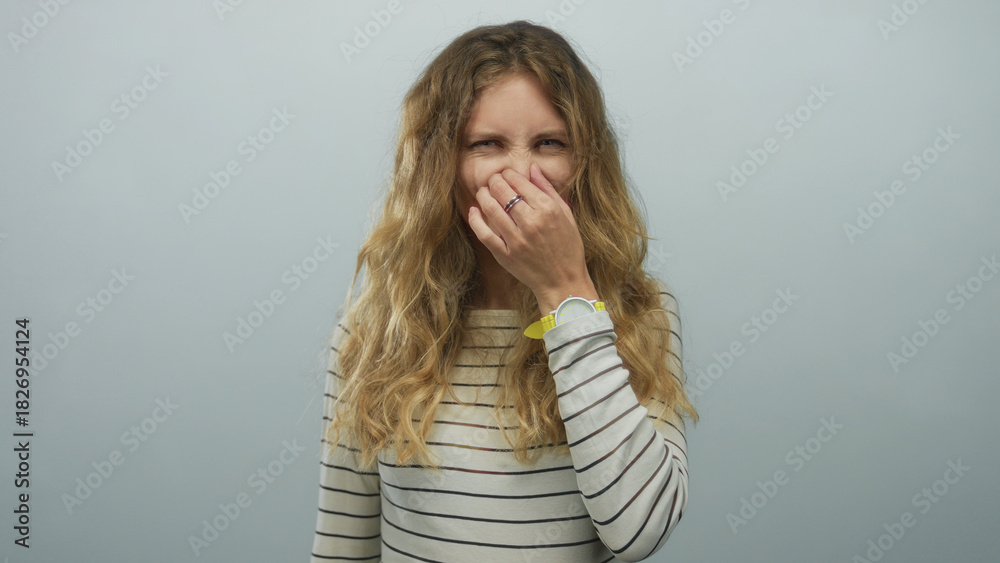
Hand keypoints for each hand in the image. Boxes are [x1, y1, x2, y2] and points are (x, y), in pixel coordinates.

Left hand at [467, 163, 597, 313]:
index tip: (506, 174)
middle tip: (493, 180)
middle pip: (502, 192)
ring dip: (483, 195)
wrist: (564, 281)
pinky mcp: (505, 255)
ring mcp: (516, 240)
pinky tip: (474, 210)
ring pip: (491, 208)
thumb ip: (548, 190)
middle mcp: (531, 222)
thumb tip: (533, 168)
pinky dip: (475, 219)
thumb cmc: (568, 247)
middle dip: (494, 181)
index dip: (509, 174)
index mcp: (547, 209)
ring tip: (483, 191)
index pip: (519, 182)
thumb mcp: (566, 214)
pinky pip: (484, 233)